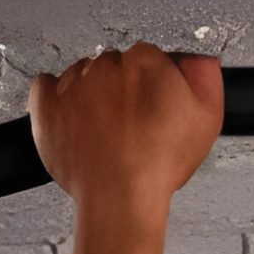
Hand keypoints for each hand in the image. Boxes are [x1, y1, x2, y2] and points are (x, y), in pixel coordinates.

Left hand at [29, 42, 223, 213]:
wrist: (120, 196)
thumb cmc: (159, 164)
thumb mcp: (207, 120)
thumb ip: (206, 79)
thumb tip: (199, 59)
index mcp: (144, 64)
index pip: (147, 57)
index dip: (153, 83)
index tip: (154, 103)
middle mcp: (105, 66)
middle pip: (114, 65)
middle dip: (123, 88)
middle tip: (133, 122)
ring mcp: (73, 83)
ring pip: (82, 75)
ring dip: (93, 94)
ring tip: (107, 129)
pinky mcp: (47, 104)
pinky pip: (46, 85)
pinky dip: (57, 96)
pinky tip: (74, 114)